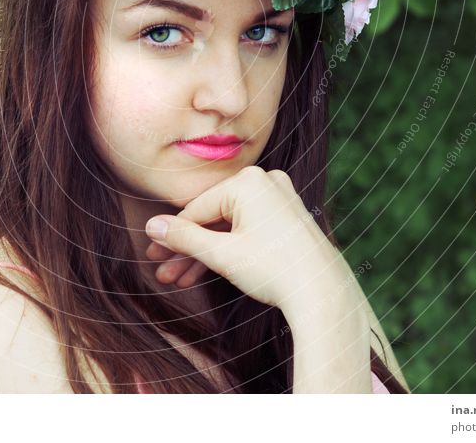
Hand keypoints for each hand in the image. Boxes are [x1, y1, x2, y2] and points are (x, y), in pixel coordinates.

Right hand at [144, 166, 345, 314]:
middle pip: (211, 218)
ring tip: (180, 280)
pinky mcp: (285, 215)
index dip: (171, 237)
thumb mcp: (222, 255)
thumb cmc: (275, 270)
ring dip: (204, 253)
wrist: (324, 294)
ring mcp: (277, 197)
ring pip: (228, 226)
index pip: (196, 209)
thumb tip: (152, 226)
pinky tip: (204, 271)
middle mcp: (264, 181)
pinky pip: (246, 227)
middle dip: (186, 250)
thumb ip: (184, 238)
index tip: (152, 257)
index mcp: (248, 181)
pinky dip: (228, 248)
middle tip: (163, 273)